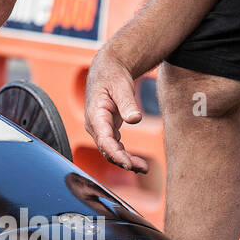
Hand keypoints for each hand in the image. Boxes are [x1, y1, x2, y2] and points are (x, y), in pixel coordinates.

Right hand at [84, 50, 147, 173]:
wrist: (108, 70)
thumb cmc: (113, 76)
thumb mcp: (122, 86)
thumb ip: (127, 103)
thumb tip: (135, 119)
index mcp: (96, 116)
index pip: (104, 140)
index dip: (115, 153)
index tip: (127, 163)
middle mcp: (95, 126)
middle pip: (107, 149)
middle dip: (123, 161)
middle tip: (143, 168)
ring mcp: (100, 130)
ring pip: (111, 151)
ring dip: (126, 161)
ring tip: (144, 168)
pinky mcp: (107, 130)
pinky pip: (115, 147)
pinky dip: (125, 156)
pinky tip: (138, 163)